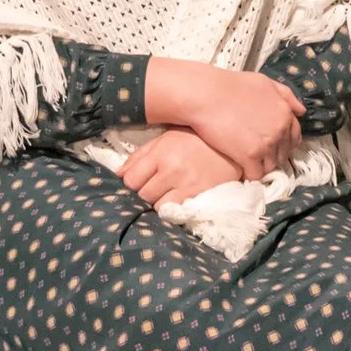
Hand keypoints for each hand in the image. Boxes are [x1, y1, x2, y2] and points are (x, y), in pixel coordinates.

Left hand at [117, 127, 242, 207]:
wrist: (232, 144)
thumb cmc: (195, 138)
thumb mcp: (166, 138)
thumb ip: (140, 156)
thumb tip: (117, 174)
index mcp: (161, 152)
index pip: (130, 179)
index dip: (133, 181)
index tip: (140, 179)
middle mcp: (172, 169)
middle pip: (143, 195)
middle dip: (146, 192)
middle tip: (157, 185)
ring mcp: (187, 185)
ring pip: (158, 207)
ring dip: (160, 202)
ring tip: (169, 192)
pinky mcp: (201, 196)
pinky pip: (176, 212)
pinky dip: (174, 208)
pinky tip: (180, 198)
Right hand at [145, 58, 303, 176]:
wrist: (206, 95)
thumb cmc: (232, 85)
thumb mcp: (265, 83)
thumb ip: (286, 95)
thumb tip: (302, 111)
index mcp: (285, 113)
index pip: (294, 137)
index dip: (283, 143)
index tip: (270, 145)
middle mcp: (280, 130)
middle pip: (283, 154)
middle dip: (272, 155)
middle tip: (255, 154)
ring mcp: (266, 144)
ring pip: (270, 166)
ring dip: (260, 166)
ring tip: (247, 162)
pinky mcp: (250, 156)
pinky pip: (256, 175)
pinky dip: (248, 174)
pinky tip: (240, 169)